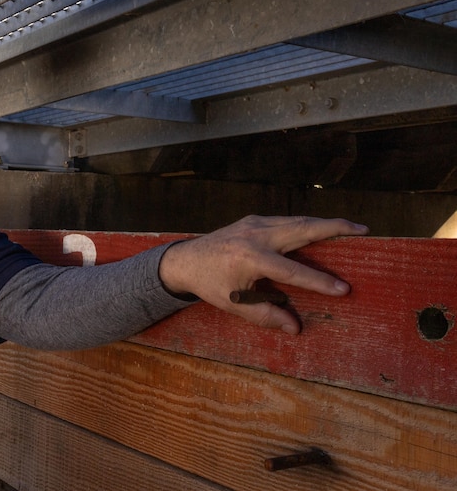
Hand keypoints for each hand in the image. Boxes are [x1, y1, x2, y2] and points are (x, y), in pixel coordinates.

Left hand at [158, 215, 368, 334]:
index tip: (343, 289)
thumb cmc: (209, 284)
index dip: (319, 282)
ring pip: (297, 220)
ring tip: (353, 227)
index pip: (292, 271)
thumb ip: (266, 316)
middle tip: (364, 229)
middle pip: (302, 228)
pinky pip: (287, 220)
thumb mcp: (234, 305)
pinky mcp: (254, 219)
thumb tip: (296, 329)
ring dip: (325, 223)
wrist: (185, 259)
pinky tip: (324, 229)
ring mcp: (255, 223)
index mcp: (250, 258)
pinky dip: (308, 224)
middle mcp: (255, 235)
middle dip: (334, 228)